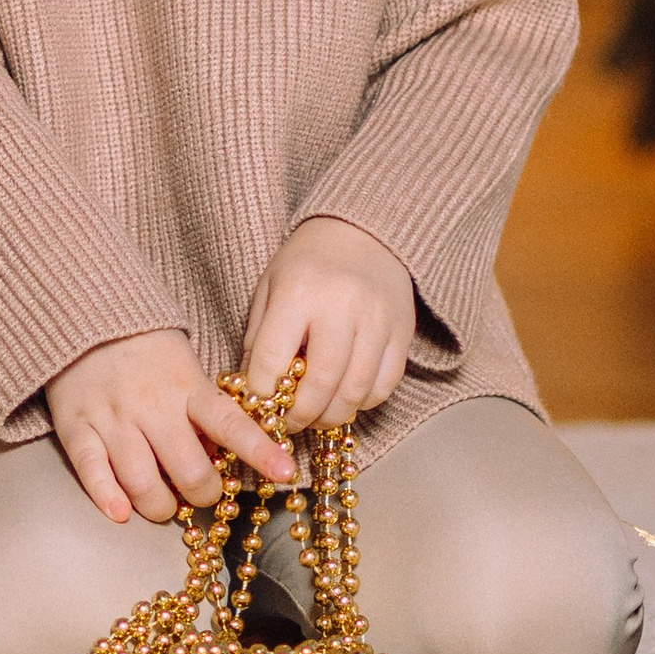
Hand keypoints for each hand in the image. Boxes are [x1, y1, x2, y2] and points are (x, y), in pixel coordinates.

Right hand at [46, 328, 293, 526]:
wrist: (85, 315)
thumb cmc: (146, 349)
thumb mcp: (186, 368)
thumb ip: (204, 411)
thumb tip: (224, 459)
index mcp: (187, 387)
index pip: (231, 424)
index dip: (260, 451)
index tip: (288, 473)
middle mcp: (153, 406)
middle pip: (189, 471)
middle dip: (203, 494)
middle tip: (201, 492)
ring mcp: (113, 418)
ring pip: (143, 484)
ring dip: (160, 507)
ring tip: (164, 504)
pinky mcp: (77, 427)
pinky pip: (93, 473)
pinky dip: (108, 499)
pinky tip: (121, 512)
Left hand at [241, 216, 414, 434]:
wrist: (363, 230)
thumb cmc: (307, 261)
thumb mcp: (270, 286)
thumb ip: (258, 338)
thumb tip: (253, 392)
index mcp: (298, 291)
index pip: (272, 361)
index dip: (261, 394)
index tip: (259, 407)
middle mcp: (340, 306)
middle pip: (320, 383)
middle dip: (300, 415)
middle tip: (290, 423)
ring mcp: (376, 319)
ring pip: (354, 390)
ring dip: (332, 415)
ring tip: (317, 416)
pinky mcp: (401, 331)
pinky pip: (384, 384)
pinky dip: (363, 402)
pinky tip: (346, 397)